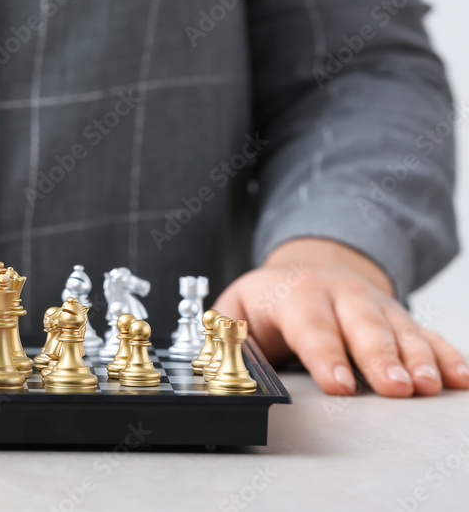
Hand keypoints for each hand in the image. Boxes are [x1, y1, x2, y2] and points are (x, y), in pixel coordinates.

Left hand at [213, 238, 468, 396]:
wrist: (307, 269)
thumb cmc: (268, 302)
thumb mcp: (235, 310)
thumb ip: (223, 335)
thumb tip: (213, 361)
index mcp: (294, 294)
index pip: (310, 325)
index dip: (325, 355)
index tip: (340, 385)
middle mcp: (339, 295)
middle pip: (363, 326)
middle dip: (380, 357)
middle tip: (396, 388)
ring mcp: (374, 306)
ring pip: (400, 330)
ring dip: (417, 359)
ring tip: (429, 386)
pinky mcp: (399, 319)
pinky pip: (428, 335)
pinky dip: (446, 355)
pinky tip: (461, 378)